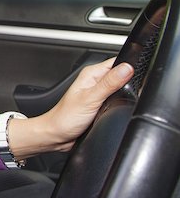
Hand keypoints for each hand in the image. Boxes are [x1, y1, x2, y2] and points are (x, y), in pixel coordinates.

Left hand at [8, 58, 133, 158]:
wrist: (57, 136)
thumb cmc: (65, 118)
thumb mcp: (90, 99)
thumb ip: (109, 84)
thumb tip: (126, 68)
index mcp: (91, 74)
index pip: (117, 62)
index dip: (131, 66)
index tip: (140, 74)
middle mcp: (95, 82)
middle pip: (122, 75)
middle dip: (132, 81)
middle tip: (135, 91)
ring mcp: (99, 94)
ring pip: (121, 88)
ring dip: (127, 93)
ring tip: (128, 100)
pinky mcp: (102, 105)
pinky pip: (118, 100)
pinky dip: (122, 103)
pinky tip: (122, 107)